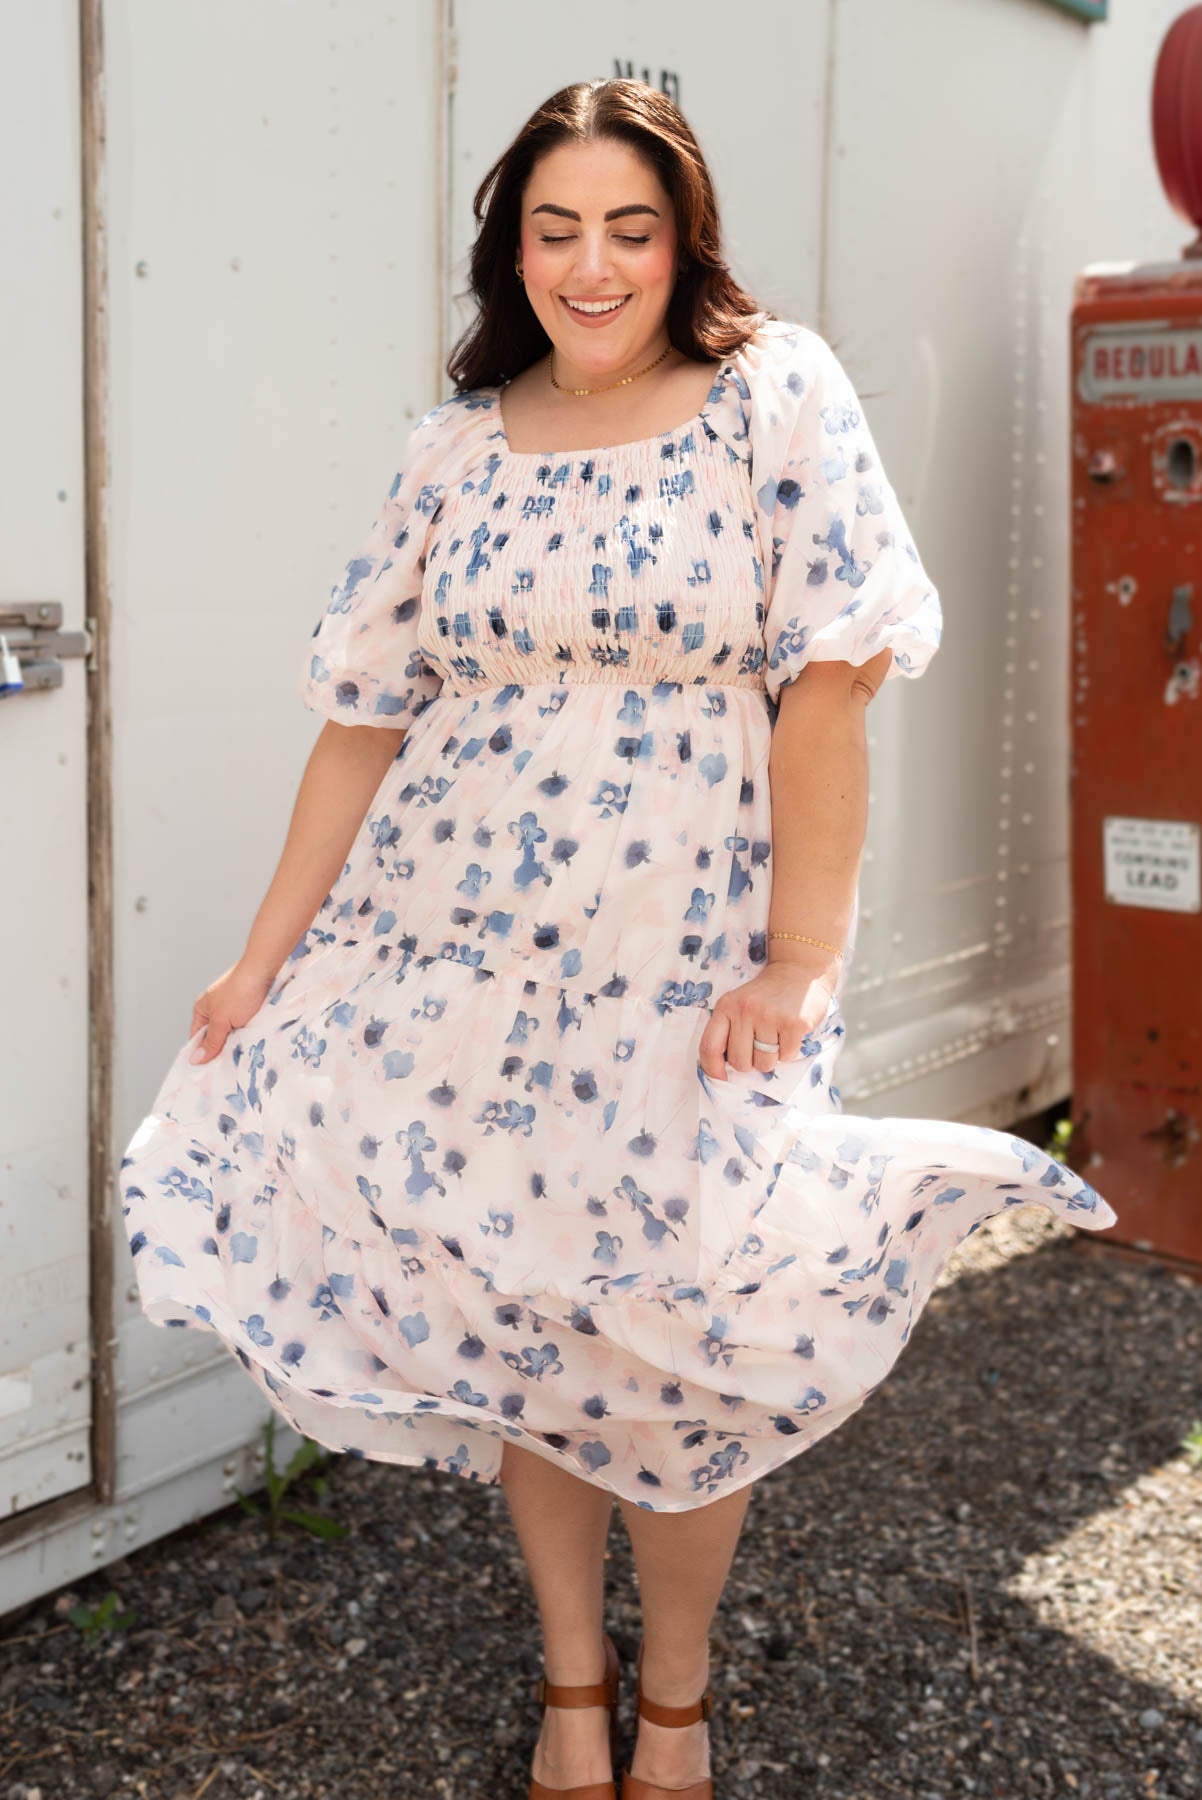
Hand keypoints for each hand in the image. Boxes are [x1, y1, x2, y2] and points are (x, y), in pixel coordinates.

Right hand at [188, 958, 278, 1063]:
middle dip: (222, 1050)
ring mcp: (234, 1008)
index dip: (202, 1053)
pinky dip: (248, 1035)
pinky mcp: (250, 1008)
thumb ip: (211, 1041)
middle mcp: (216, 1008)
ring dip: (237, 1043)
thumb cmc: (241, 992)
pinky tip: (254, 1043)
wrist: (266, 970)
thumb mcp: (222, 1021)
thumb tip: (195, 1059)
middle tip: (228, 1067)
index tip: (207, 1072)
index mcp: (203, 1010)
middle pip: (216, 1037)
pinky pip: (246, 1027)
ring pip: (232, 1033)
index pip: (197, 1038)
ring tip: (242, 1056)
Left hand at [699, 956, 837, 1080]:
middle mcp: (745, 1010)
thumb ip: (728, 1030)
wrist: (797, 970)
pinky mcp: (794, 1023)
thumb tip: (723, 1070)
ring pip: (764, 1064)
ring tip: (775, 1036)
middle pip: (739, 1062)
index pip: (710, 1047)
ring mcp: (770, 1016)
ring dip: (771, 1058)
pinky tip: (789, 1032)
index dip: (713, 1070)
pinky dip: (789, 1051)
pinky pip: (786, 1057)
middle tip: (759, 1046)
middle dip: (750, 1062)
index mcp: (726, 1006)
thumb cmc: (765, 995)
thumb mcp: (738, 1004)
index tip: (721, 1078)